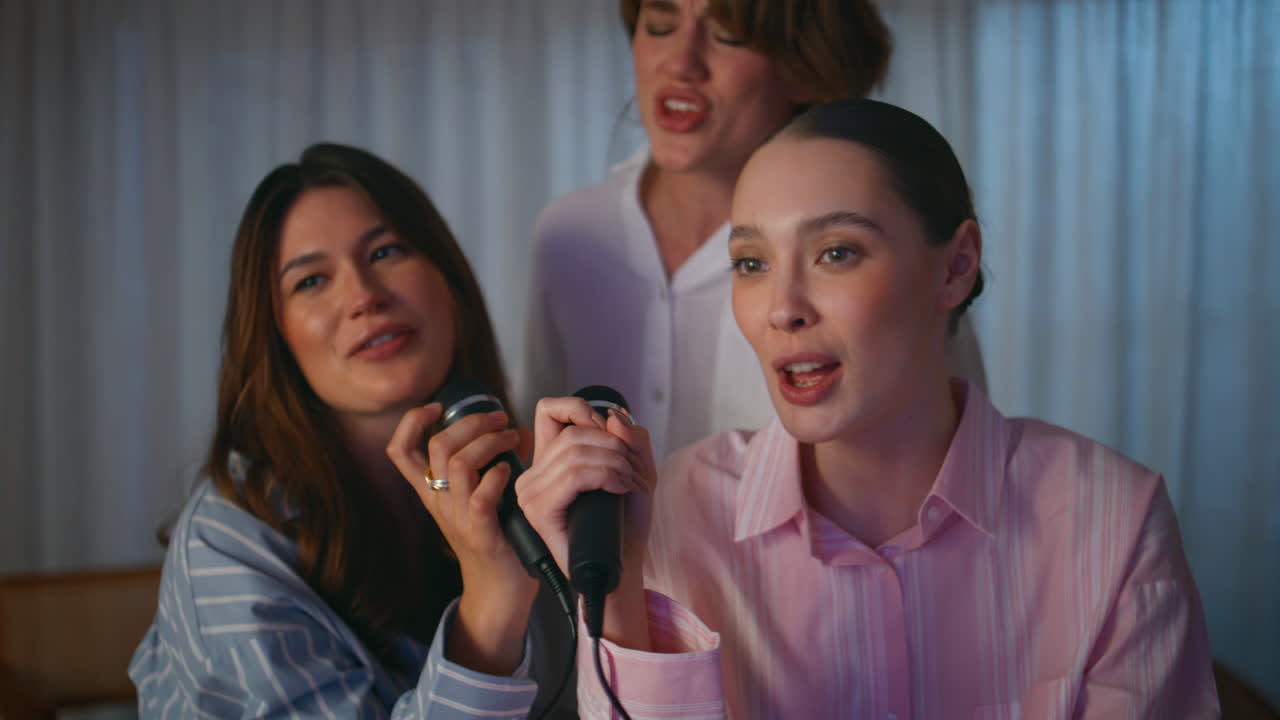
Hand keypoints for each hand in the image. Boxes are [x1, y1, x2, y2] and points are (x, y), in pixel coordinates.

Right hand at [386, 402, 536, 672]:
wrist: (499, 591)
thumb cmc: (496, 536)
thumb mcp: (482, 496)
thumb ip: (489, 464)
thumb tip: (513, 430)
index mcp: (433, 491)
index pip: (400, 452)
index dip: (411, 423)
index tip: (438, 406)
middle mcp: (440, 502)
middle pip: (435, 448)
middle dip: (469, 422)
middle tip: (499, 418)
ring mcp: (458, 519)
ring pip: (457, 465)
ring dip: (488, 443)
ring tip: (512, 438)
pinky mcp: (482, 535)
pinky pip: (480, 499)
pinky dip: (497, 477)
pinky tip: (511, 470)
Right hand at [516, 396, 656, 589]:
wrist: (622, 567)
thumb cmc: (624, 524)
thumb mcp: (637, 471)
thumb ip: (631, 440)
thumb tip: (613, 416)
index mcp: (548, 461)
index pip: (548, 410)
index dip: (580, 409)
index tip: (610, 434)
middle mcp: (533, 475)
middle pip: (573, 432)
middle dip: (615, 446)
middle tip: (635, 471)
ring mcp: (532, 494)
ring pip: (576, 453)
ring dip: (617, 463)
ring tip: (632, 483)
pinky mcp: (540, 511)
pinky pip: (574, 477)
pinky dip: (606, 476)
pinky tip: (621, 489)